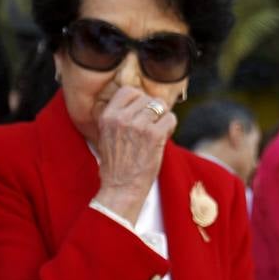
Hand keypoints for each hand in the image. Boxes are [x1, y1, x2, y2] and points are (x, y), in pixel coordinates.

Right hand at [93, 87, 176, 223]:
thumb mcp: (107, 135)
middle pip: (147, 98)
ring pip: (160, 106)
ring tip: (157, 134)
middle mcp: (121, 118)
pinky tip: (163, 138)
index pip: (128, 91)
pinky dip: (170, 127)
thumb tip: (141, 99)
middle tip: (151, 128)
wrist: (121, 188)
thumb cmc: (117, 164)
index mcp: (107, 115)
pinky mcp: (154, 135)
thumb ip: (120, 116)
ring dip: (162, 119)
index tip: (141, 114)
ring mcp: (138, 125)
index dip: (139, 100)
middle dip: (153, 111)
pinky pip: (171, 118)